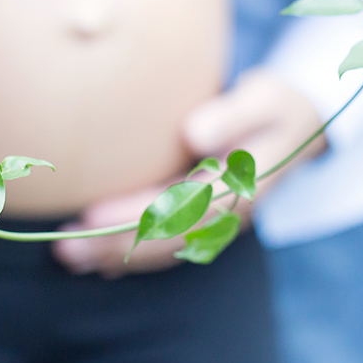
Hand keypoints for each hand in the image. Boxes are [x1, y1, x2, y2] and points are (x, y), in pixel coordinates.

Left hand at [52, 69, 324, 277]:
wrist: (299, 128)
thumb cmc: (276, 105)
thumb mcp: (266, 99)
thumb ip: (233, 114)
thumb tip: (195, 133)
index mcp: (243, 186)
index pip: (181, 209)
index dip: (136, 216)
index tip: (92, 215)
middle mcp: (230, 214)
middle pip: (168, 239)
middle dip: (115, 245)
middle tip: (63, 248)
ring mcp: (218, 224)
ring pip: (165, 250)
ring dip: (116, 257)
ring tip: (68, 257)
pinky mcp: (205, 224)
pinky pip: (168, 248)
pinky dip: (132, 257)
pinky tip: (97, 263)